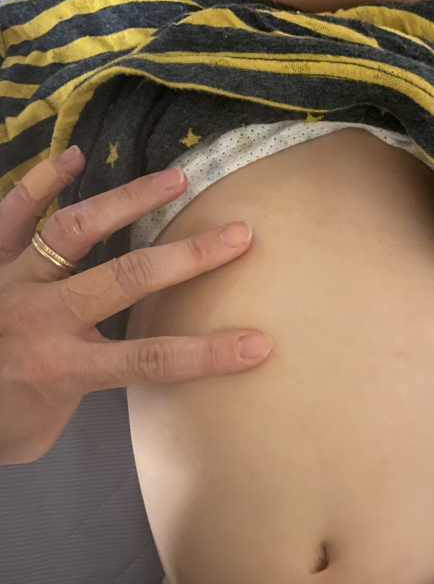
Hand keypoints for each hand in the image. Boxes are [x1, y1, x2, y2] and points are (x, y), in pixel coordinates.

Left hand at [0, 148, 273, 464]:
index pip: (151, 361)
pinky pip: (10, 213)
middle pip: (126, 279)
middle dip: (188, 257)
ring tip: (174, 179)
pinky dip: (40, 183)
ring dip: (128, 202)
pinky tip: (73, 156)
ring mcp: (11, 280)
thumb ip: (84, 390)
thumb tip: (114, 358)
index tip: (258, 343)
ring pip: (74, 230)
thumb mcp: (45, 426)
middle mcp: (42, 317)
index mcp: (63, 368)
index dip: (209, 355)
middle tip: (238, 234)